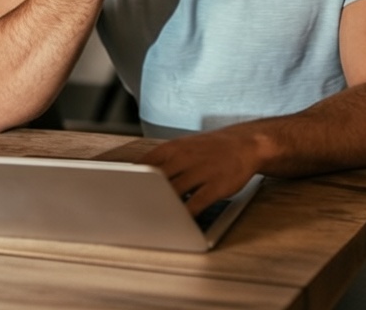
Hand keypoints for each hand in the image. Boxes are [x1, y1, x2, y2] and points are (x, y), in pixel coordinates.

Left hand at [139, 128, 259, 215]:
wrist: (245, 143)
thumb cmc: (209, 149)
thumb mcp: (183, 147)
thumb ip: (162, 161)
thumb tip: (137, 178)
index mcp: (173, 148)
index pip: (144, 165)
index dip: (130, 182)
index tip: (120, 194)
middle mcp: (184, 158)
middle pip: (155, 181)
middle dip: (143, 197)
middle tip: (131, 212)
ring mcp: (201, 171)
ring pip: (173, 193)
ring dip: (162, 207)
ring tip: (150, 219)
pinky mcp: (216, 185)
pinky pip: (196, 203)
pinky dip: (185, 214)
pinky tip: (178, 222)